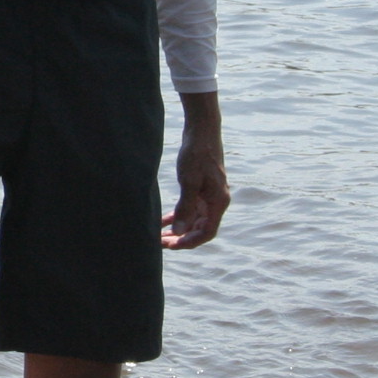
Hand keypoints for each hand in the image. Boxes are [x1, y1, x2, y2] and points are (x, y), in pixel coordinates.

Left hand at [161, 90, 227, 248]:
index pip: (206, 233)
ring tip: (159, 236)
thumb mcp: (189, 181)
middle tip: (159, 243)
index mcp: (218, 203)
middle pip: (199, 229)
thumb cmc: (197, 154)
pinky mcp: (201, 190)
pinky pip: (189, 210)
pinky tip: (162, 222)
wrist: (202, 131)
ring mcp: (208, 197)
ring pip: (193, 221)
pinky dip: (177, 217)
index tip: (170, 245)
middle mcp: (216, 203)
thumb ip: (186, 207)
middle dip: (180, 238)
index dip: (189, 242)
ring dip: (178, 229)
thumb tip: (179, 232)